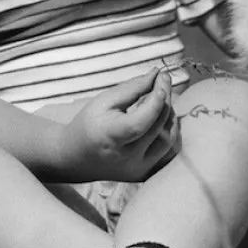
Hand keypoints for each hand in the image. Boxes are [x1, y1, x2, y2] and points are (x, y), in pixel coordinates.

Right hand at [60, 69, 178, 181]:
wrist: (77, 157)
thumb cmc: (89, 124)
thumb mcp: (104, 101)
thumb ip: (132, 88)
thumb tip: (157, 74)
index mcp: (110, 138)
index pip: (139, 123)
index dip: (155, 102)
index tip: (161, 80)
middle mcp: (127, 158)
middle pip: (157, 128)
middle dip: (165, 100)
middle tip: (163, 80)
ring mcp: (138, 169)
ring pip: (169, 141)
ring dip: (170, 117)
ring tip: (161, 100)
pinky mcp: (145, 173)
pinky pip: (169, 153)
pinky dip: (170, 133)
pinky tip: (162, 119)